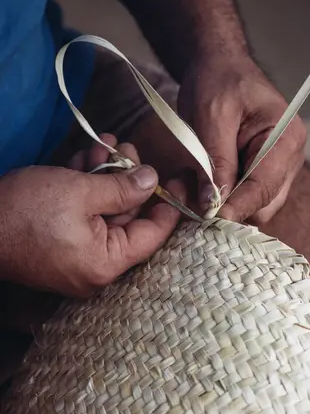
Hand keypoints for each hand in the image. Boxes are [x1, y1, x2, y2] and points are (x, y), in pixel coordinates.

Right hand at [0, 158, 183, 297]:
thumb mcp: (80, 191)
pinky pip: (84, 218)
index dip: (169, 205)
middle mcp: (96, 267)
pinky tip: (85, 160)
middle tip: (129, 150)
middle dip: (129, 180)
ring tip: (104, 146)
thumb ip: (123, 188)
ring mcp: (77, 258)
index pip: (153, 235)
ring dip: (105, 178)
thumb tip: (153, 181)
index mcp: (107, 263)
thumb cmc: (24, 210)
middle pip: (128, 220)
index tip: (181, 180)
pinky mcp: (60, 245)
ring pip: (105, 214)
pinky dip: (86, 190)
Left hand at [178, 53, 306, 222]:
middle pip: (264, 204)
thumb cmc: (218, 80)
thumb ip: (215, 163)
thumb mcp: (211, 118)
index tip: (208, 218)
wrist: (220, 63)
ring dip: (223, 203)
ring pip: (255, 206)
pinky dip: (223, 196)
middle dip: (229, 206)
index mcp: (285, 138)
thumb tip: (212, 205)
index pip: (264, 187)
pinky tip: (203, 181)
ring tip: (193, 184)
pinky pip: (246, 197)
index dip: (237, 206)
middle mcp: (291, 157)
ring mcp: (280, 167)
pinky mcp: (265, 172)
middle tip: (193, 198)